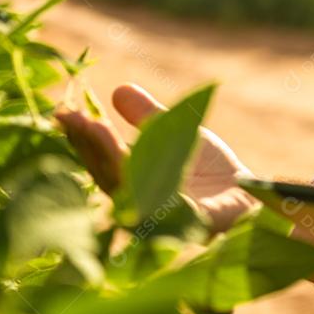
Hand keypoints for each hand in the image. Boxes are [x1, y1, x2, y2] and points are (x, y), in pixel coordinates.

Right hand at [53, 82, 259, 233]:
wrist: (250, 194)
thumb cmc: (208, 168)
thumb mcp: (176, 131)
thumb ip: (147, 116)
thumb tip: (117, 90)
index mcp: (133, 179)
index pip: (100, 159)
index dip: (82, 137)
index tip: (63, 111)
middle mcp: (140, 201)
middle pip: (107, 174)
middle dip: (89, 145)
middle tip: (71, 117)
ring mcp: (163, 215)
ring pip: (130, 189)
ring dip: (110, 159)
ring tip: (96, 128)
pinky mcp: (191, 223)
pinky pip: (168, 207)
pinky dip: (149, 188)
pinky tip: (134, 166)